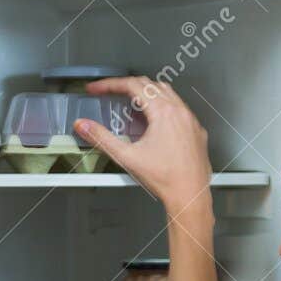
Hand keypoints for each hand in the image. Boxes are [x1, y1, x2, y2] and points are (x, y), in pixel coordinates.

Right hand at [73, 76, 211, 215]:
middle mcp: (179, 111)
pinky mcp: (197, 131)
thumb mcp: (127, 157)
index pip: (132, 85)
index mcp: (163, 112)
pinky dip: (164, 108)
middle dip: (127, 86)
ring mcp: (190, 120)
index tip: (98, 89)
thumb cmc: (166, 179)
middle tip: (111, 93)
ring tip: (131, 106)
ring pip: (167, 94)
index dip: (110, 84)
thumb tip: (83, 126)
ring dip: (147, 95)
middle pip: (150, 85)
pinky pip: (180, 109)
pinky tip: (156, 123)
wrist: (189, 196)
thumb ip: (101, 138)